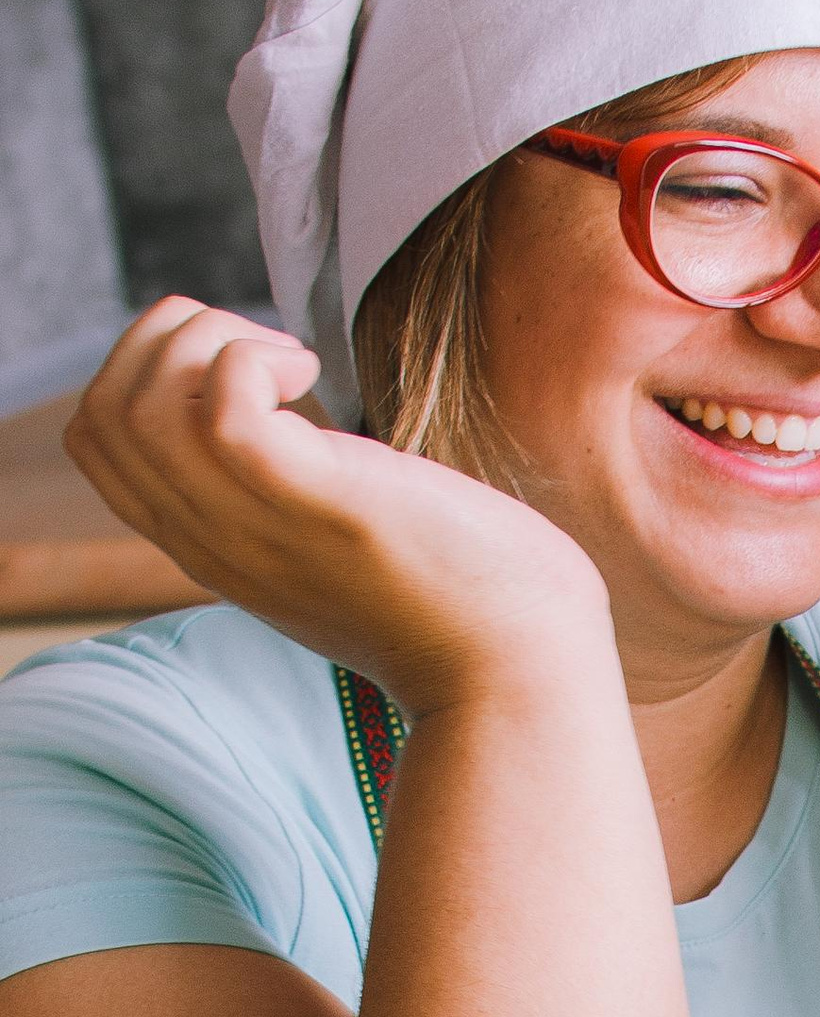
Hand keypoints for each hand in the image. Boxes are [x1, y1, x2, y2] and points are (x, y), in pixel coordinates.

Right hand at [64, 298, 612, 713]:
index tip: (248, 375)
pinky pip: (221, 406)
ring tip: (295, 362)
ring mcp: (258, 526)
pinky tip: (317, 372)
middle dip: (162, 342)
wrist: (521, 675)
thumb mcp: (343, 545)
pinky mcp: (314, 503)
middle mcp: (217, 543)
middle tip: (268, 354)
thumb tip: (308, 418)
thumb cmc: (465, 600)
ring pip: (139, 402)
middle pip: (101, 415)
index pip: (102, 444)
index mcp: (217, 548)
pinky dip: (254, 358)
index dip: (147, 373)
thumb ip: (297, 502)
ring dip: (205, 341)